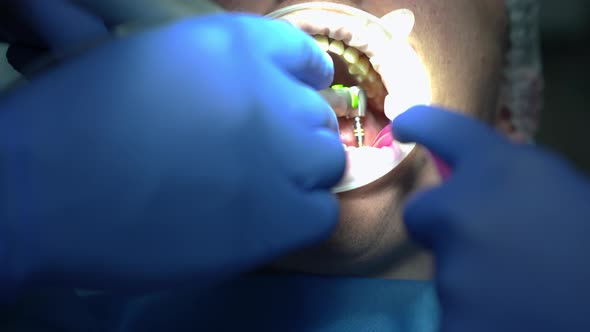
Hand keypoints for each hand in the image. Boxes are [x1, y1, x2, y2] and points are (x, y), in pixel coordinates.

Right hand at [0, 14, 343, 293]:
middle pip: (316, 116)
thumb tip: (248, 98)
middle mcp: (268, 93)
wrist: (40, 191)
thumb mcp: (145, 63)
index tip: (291, 103)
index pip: (302, 57)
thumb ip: (211, 77)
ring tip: (253, 195)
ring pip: (327, 163)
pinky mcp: (277, 218)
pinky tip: (256, 225)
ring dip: (298, 178)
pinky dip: (296, 219)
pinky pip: (320, 214)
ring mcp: (279, 155)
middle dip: (292, 136)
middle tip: (254, 161)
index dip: (300, 84)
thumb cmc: (72, 122)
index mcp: (232, 44)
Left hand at [392, 106, 589, 330]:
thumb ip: (516, 184)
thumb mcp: (566, 193)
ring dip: (472, 278)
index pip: (444, 128)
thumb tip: (486, 188)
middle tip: (488, 250)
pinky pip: (455, 313)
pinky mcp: (453, 321)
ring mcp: (454, 270)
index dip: (420, 123)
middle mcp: (464, 210)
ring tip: (522, 293)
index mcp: (503, 169)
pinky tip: (515, 319)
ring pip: (445, 268)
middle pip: (422, 212)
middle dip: (444, 228)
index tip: (404, 125)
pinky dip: (478, 318)